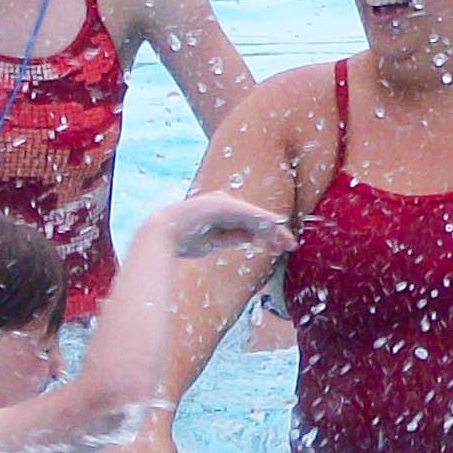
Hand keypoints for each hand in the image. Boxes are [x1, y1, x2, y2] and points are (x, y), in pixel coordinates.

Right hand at [156, 191, 292, 259]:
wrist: (162, 233)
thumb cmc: (183, 240)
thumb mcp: (213, 241)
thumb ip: (232, 237)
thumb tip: (252, 237)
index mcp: (221, 212)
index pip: (250, 224)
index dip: (267, 235)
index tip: (280, 248)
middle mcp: (225, 204)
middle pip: (257, 219)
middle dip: (275, 233)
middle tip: (290, 245)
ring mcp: (225, 204)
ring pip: (256, 217)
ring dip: (274, 231)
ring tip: (288, 242)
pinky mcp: (225, 206)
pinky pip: (249, 214)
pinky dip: (264, 222)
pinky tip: (277, 228)